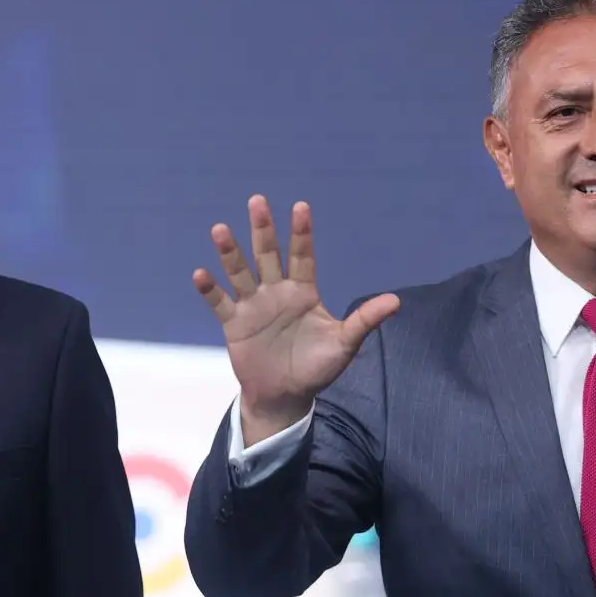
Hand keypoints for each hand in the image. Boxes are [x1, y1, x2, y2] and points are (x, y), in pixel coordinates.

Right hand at [192, 195, 398, 444]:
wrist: (286, 395)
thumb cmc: (317, 368)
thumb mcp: (344, 343)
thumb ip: (364, 320)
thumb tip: (395, 301)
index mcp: (303, 292)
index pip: (302, 256)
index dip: (301, 233)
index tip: (300, 206)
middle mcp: (276, 292)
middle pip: (267, 255)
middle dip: (262, 229)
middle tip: (257, 201)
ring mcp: (253, 306)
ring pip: (240, 273)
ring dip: (229, 252)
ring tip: (220, 229)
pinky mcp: (234, 324)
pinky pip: (220, 303)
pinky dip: (210, 290)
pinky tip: (200, 274)